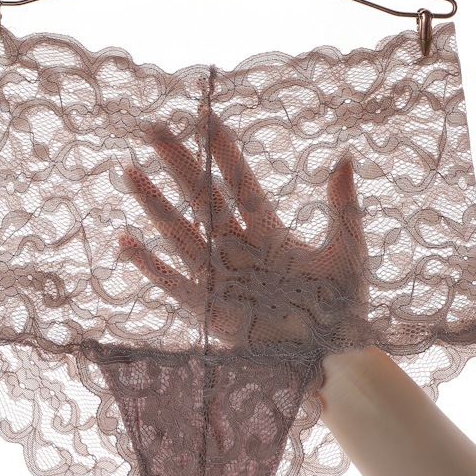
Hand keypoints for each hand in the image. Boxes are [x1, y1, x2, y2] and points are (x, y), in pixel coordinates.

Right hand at [118, 121, 367, 350]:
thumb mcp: (349, 253)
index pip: (239, 182)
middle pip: (202, 198)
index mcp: (269, 231)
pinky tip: (125, 241)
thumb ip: (344, 208)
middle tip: (154, 129)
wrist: (330, 358)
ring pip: (180, 232)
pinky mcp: (208, 309)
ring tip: (130, 171)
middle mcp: (238, 248)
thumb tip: (342, 157)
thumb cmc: (342, 308)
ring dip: (155, 203)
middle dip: (179, 163)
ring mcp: (219, 277)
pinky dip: (148, 265)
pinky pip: (172, 283)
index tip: (205, 117)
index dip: (223, 152)